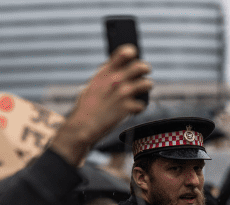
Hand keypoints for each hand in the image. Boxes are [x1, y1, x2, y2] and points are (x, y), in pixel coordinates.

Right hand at [50, 45, 152, 165]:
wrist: (82, 126)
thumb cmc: (85, 107)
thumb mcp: (92, 85)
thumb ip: (105, 76)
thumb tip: (114, 68)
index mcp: (105, 72)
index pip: (125, 52)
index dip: (132, 53)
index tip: (132, 58)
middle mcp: (116, 80)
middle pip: (141, 66)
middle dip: (145, 69)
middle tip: (143, 75)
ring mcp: (123, 93)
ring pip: (147, 84)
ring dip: (145, 88)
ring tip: (139, 93)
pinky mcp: (127, 107)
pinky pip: (142, 105)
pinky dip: (138, 108)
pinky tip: (131, 111)